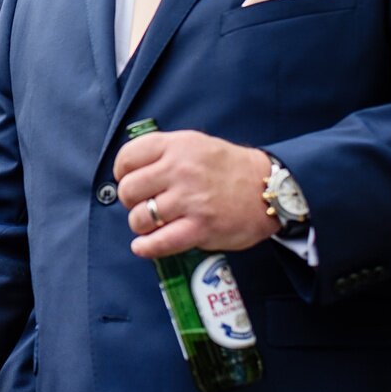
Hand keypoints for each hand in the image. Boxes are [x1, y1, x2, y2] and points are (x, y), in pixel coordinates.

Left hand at [114, 131, 274, 258]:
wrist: (269, 188)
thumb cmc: (228, 168)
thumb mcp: (195, 144)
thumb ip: (163, 153)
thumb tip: (128, 171)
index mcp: (177, 146)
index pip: (127, 158)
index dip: (122, 173)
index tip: (128, 180)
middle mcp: (181, 170)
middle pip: (128, 190)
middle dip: (130, 201)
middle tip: (143, 204)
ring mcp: (191, 199)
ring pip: (140, 217)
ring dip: (140, 225)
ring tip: (152, 224)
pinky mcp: (201, 227)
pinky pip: (160, 242)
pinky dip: (146, 247)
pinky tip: (143, 246)